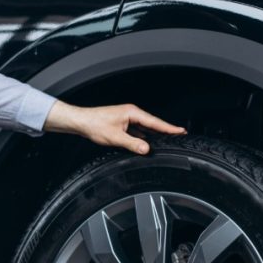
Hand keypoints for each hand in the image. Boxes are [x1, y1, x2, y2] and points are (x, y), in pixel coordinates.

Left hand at [44, 100, 185, 153]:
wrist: (81, 121)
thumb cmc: (94, 125)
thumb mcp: (115, 137)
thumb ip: (132, 144)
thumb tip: (146, 149)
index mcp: (132, 113)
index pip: (155, 122)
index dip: (169, 128)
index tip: (181, 131)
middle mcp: (131, 113)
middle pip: (152, 124)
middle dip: (165, 130)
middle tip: (179, 135)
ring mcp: (127, 118)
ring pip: (144, 128)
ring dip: (154, 134)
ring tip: (167, 140)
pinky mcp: (122, 123)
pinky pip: (137, 131)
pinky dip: (143, 136)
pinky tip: (146, 143)